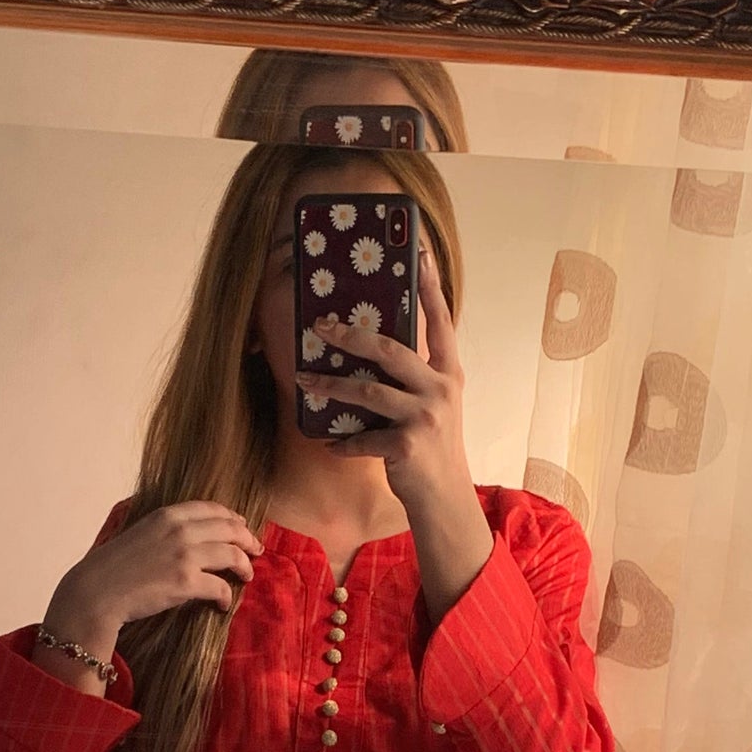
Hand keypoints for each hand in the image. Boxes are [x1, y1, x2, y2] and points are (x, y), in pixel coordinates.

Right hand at [44, 500, 262, 651]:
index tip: (242, 526)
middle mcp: (180, 530)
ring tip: (246, 576)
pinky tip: (224, 604)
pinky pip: (221, 586)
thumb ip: (163, 531)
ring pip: (232, 554)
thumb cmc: (112, 568)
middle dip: (247, 539)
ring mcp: (184, 555)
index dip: (233, 518)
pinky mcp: (186, 582)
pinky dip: (227, 596)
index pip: (212, 509)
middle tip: (256, 550)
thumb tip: (186, 539)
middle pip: (230, 529)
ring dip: (244, 566)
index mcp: (167, 515)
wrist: (96, 591)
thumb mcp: (138, 534)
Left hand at [299, 241, 470, 515]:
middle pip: (390, 350)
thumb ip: (414, 375)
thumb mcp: (433, 404)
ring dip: (330, 387)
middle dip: (350, 335)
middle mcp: (440, 388)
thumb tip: (371, 345)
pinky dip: (343, 441)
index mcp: (448, 372)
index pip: (441, 320)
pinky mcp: (407, 446)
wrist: (445, 497)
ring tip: (302, 381)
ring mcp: (425, 417)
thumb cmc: (432, 445)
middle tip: (320, 326)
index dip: (429, 287)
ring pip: (367, 392)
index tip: (420, 253)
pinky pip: (363, 438)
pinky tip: (329, 443)